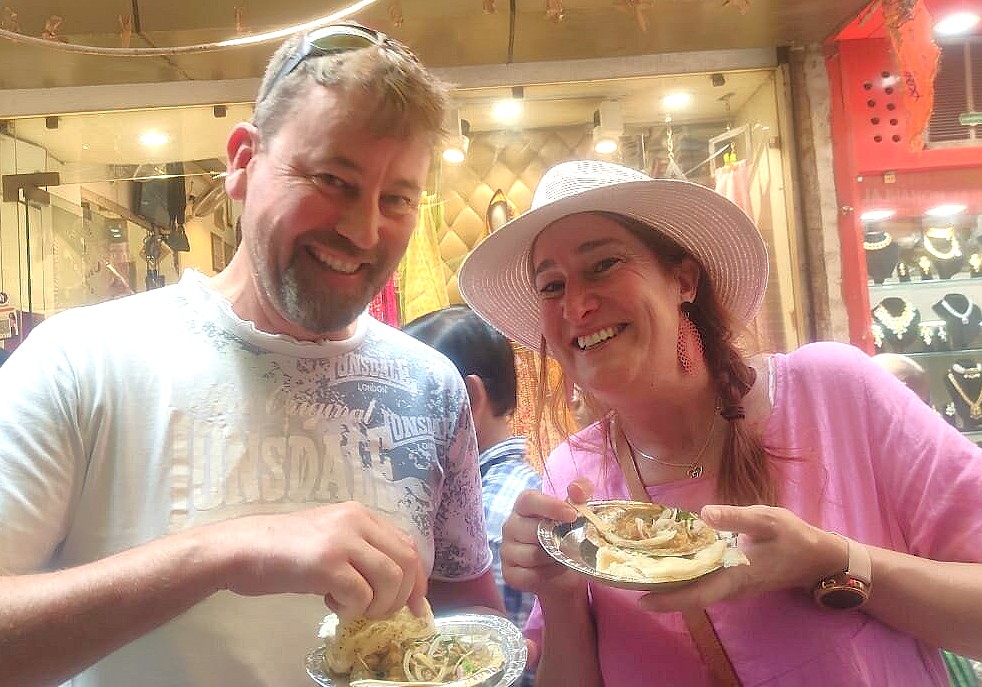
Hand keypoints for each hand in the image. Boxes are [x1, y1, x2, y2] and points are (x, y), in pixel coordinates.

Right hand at [207, 502, 426, 620]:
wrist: (240, 549)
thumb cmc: (283, 549)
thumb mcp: (331, 539)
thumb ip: (362, 552)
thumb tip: (396, 587)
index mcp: (361, 514)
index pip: (408, 546)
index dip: (417, 580)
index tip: (415, 606)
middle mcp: (357, 521)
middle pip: (406, 562)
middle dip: (401, 596)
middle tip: (378, 612)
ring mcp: (342, 540)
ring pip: (390, 580)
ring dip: (378, 605)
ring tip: (353, 608)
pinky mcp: (326, 563)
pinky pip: (361, 595)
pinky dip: (353, 609)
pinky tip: (331, 604)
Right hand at [500, 479, 591, 601]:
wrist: (562, 569)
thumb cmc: (565, 534)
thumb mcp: (577, 510)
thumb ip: (580, 492)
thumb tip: (577, 490)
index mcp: (524, 506)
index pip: (529, 500)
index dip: (549, 506)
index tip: (572, 515)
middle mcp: (510, 526)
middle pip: (533, 531)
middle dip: (557, 539)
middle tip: (574, 542)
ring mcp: (507, 551)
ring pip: (532, 555)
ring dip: (555, 558)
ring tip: (565, 556)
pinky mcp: (509, 574)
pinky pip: (530, 576)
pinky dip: (548, 575)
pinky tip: (554, 570)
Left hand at [638, 504, 844, 612]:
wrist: (817, 557)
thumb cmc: (793, 537)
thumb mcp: (766, 519)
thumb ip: (735, 517)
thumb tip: (703, 514)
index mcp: (734, 576)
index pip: (695, 595)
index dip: (667, 599)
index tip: (639, 598)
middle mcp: (728, 587)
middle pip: (688, 594)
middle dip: (657, 587)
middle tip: (625, 573)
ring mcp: (730, 586)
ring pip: (694, 587)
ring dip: (668, 579)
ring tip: (637, 563)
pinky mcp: (732, 579)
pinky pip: (703, 580)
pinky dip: (684, 572)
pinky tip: (667, 557)